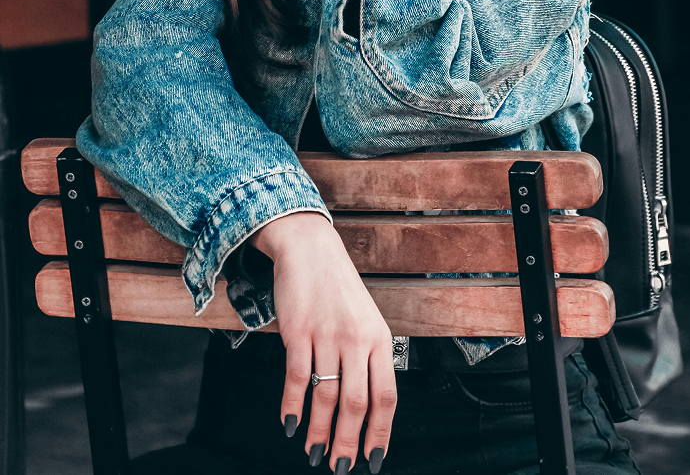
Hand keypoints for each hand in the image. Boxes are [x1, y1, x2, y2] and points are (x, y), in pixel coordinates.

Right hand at [251, 212, 396, 470]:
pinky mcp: (298, 331)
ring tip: (315, 454)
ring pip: (326, 397)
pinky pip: (296, 378)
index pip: (386, 396)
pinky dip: (292, 407)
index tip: (373, 460)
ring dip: (320, 432)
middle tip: (341, 468)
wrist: (311, 249)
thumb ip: (370, 359)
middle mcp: (357, 339)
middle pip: (356, 404)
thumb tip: (369, 409)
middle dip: (349, 443)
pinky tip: (290, 424)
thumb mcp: (367, 320)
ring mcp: (327, 335)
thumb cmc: (339, 289)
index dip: (380, 433)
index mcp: (380, 339)